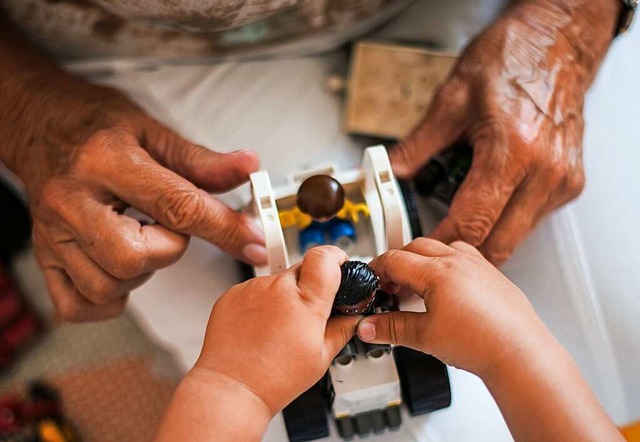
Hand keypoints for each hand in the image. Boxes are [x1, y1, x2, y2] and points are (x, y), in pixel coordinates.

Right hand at [10, 83, 264, 320]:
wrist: (42, 126)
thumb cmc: (97, 129)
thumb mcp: (154, 132)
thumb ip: (202, 160)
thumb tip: (248, 166)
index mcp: (104, 161)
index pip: (175, 205)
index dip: (224, 228)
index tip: (254, 241)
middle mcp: (71, 200)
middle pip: (134, 257)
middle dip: (169, 250)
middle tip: (167, 226)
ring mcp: (51, 234)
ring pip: (108, 287)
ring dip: (142, 272)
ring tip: (141, 239)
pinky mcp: (44, 258)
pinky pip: (79, 306)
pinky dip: (109, 298)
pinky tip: (119, 267)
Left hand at [194, 246, 360, 414]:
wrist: (232, 388)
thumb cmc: (273, 378)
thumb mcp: (321, 358)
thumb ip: (342, 330)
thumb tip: (354, 318)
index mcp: (306, 303)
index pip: (324, 257)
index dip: (335, 257)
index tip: (338, 263)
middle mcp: (278, 289)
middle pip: (302, 267)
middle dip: (309, 284)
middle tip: (305, 313)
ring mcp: (253, 289)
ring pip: (277, 280)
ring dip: (282, 295)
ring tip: (276, 327)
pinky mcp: (233, 293)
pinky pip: (254, 289)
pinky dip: (260, 302)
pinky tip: (259, 327)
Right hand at [357, 238, 548, 376]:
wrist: (519, 354)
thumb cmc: (481, 343)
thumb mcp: (424, 336)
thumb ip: (391, 328)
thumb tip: (369, 326)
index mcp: (438, 272)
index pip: (395, 259)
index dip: (376, 270)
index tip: (371, 282)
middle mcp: (459, 261)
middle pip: (415, 247)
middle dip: (397, 263)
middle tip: (389, 286)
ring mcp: (478, 266)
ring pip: (441, 247)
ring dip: (423, 260)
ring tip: (417, 285)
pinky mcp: (493, 275)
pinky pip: (464, 256)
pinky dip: (447, 264)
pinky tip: (447, 287)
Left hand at [391, 0, 618, 264]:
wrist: (556, 45)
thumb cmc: (512, 60)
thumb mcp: (451, 99)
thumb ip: (419, 144)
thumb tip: (392, 171)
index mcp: (512, 150)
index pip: (473, 221)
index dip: (441, 241)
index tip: (420, 246)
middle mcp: (544, 172)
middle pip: (498, 242)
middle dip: (462, 250)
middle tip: (434, 241)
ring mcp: (561, 180)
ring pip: (516, 236)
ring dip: (485, 238)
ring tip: (458, 217)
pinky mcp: (569, 183)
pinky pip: (531, 219)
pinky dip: (505, 221)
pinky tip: (487, 201)